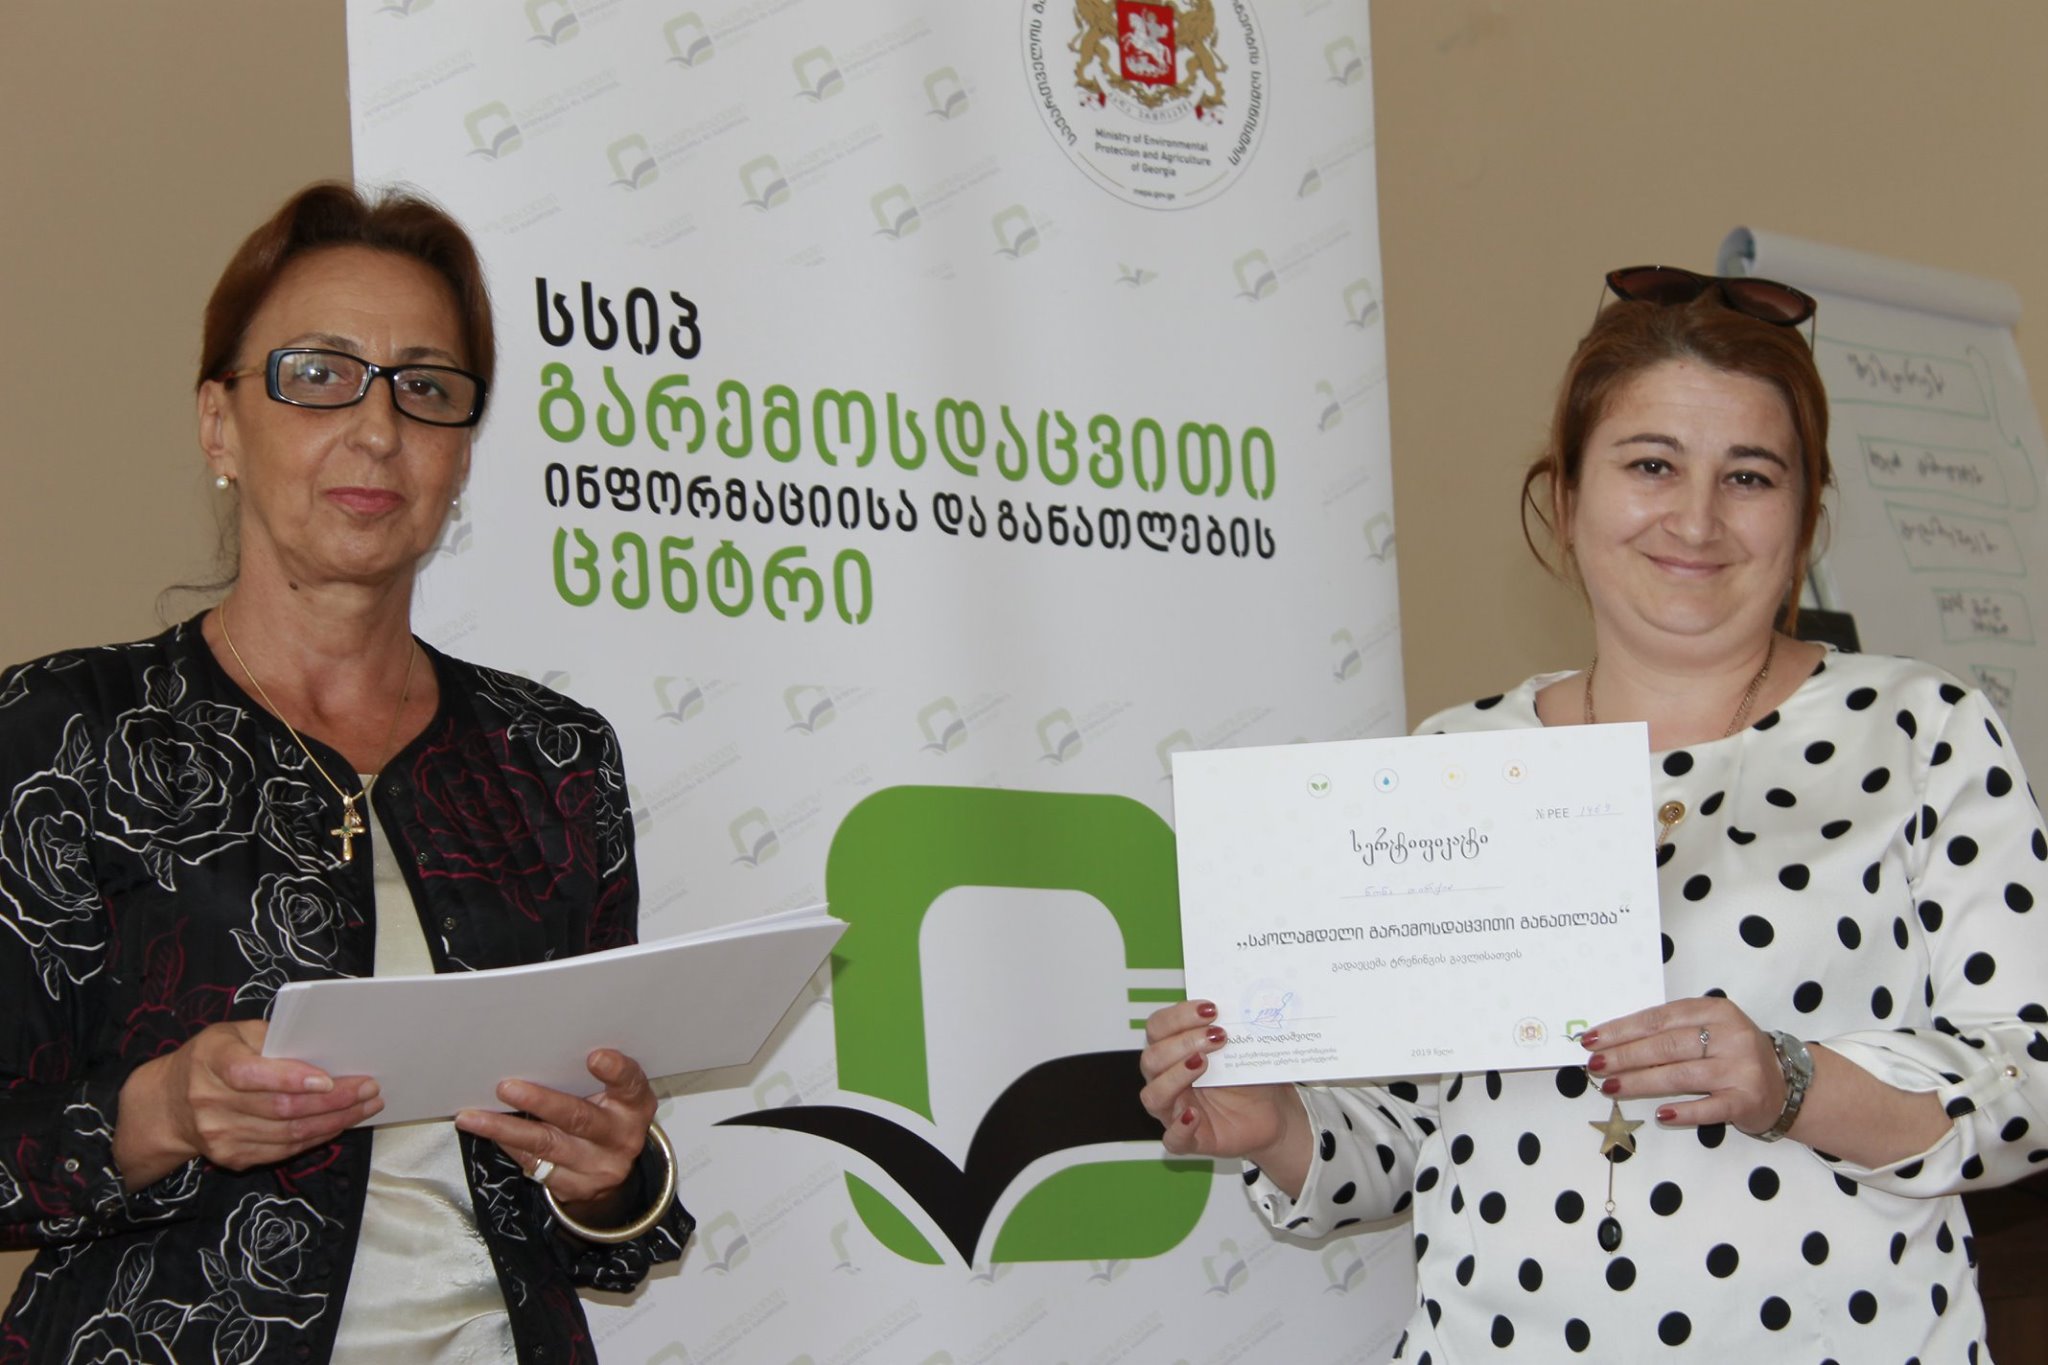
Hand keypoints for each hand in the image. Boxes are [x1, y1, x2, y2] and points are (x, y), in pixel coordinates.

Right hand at [116, 1020, 382, 1188]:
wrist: (170, 1105)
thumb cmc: (214, 1058)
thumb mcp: (233, 1034)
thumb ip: (273, 1038)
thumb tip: (323, 1045)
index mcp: (211, 1061)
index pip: (249, 1074)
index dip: (290, 1078)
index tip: (328, 1078)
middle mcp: (209, 1102)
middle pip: (279, 1108)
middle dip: (331, 1100)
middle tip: (368, 1088)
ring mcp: (219, 1135)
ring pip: (287, 1134)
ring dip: (333, 1121)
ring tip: (365, 1106)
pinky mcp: (231, 1158)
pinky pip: (283, 1150)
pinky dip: (317, 1137)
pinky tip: (340, 1123)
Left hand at [456, 1049, 656, 1217]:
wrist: (612, 1173)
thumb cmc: (607, 1117)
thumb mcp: (614, 1096)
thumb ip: (591, 1078)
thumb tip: (539, 1052)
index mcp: (634, 1106)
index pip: (630, 1085)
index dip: (615, 1071)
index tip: (594, 1057)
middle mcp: (620, 1138)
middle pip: (579, 1118)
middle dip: (541, 1102)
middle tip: (505, 1087)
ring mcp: (597, 1167)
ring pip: (546, 1144)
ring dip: (506, 1128)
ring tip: (472, 1117)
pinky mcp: (572, 1187)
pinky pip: (534, 1165)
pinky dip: (508, 1145)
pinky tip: (488, 1132)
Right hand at [1139, 1000, 1300, 1164]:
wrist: (1274, 1114)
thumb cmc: (1251, 1076)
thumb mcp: (1242, 1047)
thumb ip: (1232, 1027)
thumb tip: (1237, 1002)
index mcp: (1173, 1051)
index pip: (1158, 1027)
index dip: (1178, 1016)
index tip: (1211, 1009)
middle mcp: (1167, 1079)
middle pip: (1151, 1058)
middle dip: (1181, 1042)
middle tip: (1217, 1036)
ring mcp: (1175, 1111)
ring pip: (1153, 1095)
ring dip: (1175, 1076)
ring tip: (1203, 1064)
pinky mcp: (1190, 1140)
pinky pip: (1172, 1140)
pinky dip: (1180, 1127)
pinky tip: (1195, 1115)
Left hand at [1582, 996, 1785, 1135]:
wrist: (1786, 1084)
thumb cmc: (1733, 1053)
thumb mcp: (1709, 1029)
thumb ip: (1671, 1030)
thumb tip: (1613, 1041)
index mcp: (1715, 1010)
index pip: (1658, 1018)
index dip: (1622, 1029)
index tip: (1592, 1039)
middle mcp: (1731, 1036)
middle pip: (1666, 1046)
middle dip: (1624, 1056)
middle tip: (1595, 1065)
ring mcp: (1740, 1068)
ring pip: (1680, 1075)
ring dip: (1640, 1082)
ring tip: (1611, 1087)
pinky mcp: (1748, 1100)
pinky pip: (1710, 1107)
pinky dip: (1684, 1112)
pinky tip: (1661, 1115)